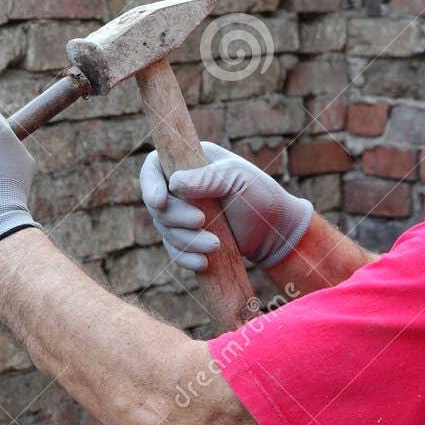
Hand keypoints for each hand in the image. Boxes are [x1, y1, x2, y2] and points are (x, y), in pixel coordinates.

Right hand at [139, 141, 313, 271]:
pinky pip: (174, 250)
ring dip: (185, 240)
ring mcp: (181, 214)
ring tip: (215, 245)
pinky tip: (203, 263)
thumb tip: (174, 184)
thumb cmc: (260, 196)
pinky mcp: (187, 238)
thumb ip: (207, 178)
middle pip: (156, 203)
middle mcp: (180, 187)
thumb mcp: (237, 179)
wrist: (274, 231)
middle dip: (175, 217)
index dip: (149, 183)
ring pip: (164, 229)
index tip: (159, 202)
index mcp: (189, 161)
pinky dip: (185, 258)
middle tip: (201, 222)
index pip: (153, 166)